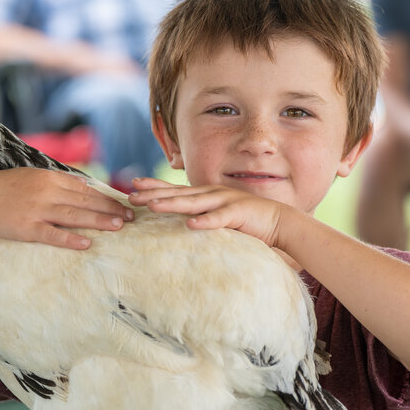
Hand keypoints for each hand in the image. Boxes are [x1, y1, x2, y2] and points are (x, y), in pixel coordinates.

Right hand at [0, 168, 133, 249]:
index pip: (86, 189)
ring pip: (74, 216)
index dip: (107, 197)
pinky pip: (52, 234)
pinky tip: (87, 243)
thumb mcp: (33, 177)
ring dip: (99, 221)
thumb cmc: (5, 189)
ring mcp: (36, 210)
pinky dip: (70, 239)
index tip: (126, 203)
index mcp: (49, 178)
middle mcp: (46, 192)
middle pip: (85, 201)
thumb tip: (84, 185)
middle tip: (132, 217)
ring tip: (119, 227)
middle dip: (111, 208)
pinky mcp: (25, 228)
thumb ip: (58, 181)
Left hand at [128, 177, 284, 247]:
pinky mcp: (238, 213)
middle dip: (154, 194)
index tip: (133, 184)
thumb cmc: (246, 220)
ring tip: (152, 206)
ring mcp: (225, 201)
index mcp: (206, 195)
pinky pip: (219, 219)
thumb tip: (181, 221)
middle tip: (131, 195)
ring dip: (172, 204)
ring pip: (194, 203)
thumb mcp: (218, 214)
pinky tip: (191, 225)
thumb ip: (201, 214)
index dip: (155, 186)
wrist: (278, 221)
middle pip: (178, 194)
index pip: (175, 189)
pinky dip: (205, 221)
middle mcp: (212, 194)